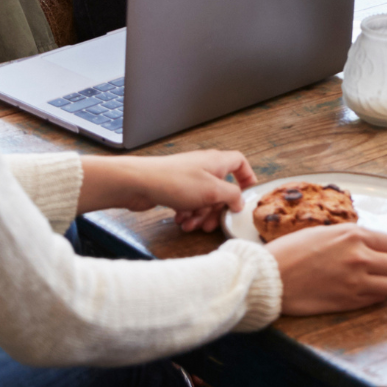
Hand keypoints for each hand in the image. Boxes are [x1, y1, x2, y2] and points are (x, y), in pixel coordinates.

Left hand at [76, 150, 256, 232]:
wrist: (139, 183)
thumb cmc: (174, 181)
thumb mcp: (212, 191)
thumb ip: (232, 196)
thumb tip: (240, 202)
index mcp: (217, 162)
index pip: (240, 163)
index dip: (246, 177)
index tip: (247, 193)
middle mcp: (204, 167)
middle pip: (221, 189)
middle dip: (217, 209)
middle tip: (212, 223)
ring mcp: (189, 177)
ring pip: (204, 199)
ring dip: (200, 215)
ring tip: (191, 225)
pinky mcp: (175, 188)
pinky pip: (189, 202)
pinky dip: (188, 213)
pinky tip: (180, 220)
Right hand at [271, 223, 386, 314]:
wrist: (269, 276)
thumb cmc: (292, 250)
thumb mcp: (325, 231)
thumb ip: (353, 237)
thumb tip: (374, 243)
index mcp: (355, 235)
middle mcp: (361, 258)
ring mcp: (356, 282)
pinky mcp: (348, 302)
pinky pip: (378, 300)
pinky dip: (381, 296)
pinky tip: (375, 292)